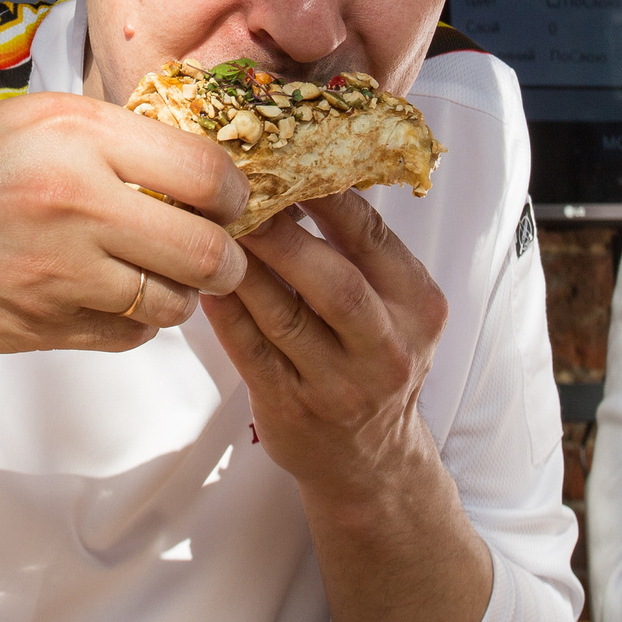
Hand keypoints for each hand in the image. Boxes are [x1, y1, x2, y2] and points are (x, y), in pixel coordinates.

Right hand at [0, 90, 251, 358]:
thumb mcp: (21, 120)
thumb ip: (104, 138)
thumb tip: (187, 159)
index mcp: (77, 134)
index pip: (208, 172)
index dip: (236, 193)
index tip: (230, 200)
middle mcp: (77, 201)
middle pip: (209, 250)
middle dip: (225, 258)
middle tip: (213, 252)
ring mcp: (55, 272)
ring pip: (173, 305)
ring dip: (177, 296)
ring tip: (152, 276)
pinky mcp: (33, 327)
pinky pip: (123, 337)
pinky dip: (130, 325)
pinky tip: (103, 300)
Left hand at [202, 190, 450, 501]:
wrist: (370, 462)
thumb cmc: (372, 361)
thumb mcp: (395, 309)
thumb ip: (360, 253)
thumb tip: (298, 171)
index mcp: (418, 308)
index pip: (373, 238)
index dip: (327, 196)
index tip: (285, 159)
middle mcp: (387, 349)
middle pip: (333, 282)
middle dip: (282, 234)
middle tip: (237, 195)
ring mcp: (339, 386)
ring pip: (285, 315)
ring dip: (244, 266)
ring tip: (211, 226)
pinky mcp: (292, 410)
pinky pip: (250, 350)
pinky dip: (224, 310)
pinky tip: (203, 279)